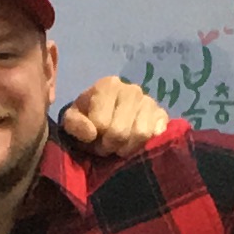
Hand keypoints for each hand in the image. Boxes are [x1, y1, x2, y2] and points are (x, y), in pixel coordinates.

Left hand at [56, 76, 172, 151]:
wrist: (106, 116)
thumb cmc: (87, 117)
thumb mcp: (71, 119)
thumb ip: (74, 124)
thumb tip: (92, 133)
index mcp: (109, 85)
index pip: (101, 123)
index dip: (95, 139)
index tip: (92, 140)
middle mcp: (132, 89)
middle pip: (120, 132)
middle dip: (110, 146)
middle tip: (106, 146)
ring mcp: (149, 101)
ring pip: (141, 133)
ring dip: (127, 148)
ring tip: (120, 146)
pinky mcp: (161, 114)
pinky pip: (157, 133)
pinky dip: (146, 142)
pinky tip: (137, 142)